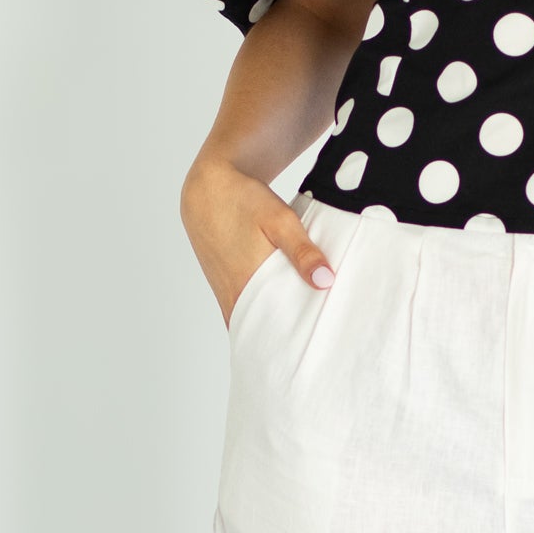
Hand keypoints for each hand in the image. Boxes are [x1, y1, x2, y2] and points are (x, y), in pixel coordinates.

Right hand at [181, 156, 336, 325]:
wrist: (208, 190)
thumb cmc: (243, 202)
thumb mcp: (280, 220)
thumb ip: (303, 252)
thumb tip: (325, 281)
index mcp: (246, 286)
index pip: (275, 330)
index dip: (296, 339)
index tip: (319, 342)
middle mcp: (233, 297)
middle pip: (265, 329)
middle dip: (289, 335)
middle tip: (318, 337)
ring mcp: (225, 294)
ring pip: (254, 320)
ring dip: (275, 323)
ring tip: (304, 325)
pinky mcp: (223, 288)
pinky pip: (245, 310)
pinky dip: (263, 312)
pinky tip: (282, 306)